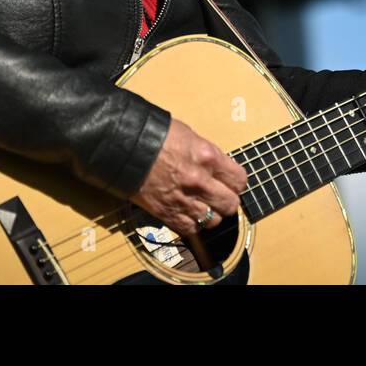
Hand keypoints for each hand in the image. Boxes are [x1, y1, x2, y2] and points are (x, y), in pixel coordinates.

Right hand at [130, 119, 247, 236]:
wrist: (125, 148)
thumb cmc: (156, 136)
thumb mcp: (190, 136)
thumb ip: (208, 154)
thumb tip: (219, 168)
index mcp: (208, 158)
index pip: (239, 180)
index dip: (236, 182)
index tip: (231, 181)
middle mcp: (200, 182)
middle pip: (230, 204)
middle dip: (227, 200)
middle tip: (219, 194)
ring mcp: (184, 200)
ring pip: (214, 221)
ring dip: (210, 213)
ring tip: (203, 204)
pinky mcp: (168, 214)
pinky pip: (192, 229)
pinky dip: (193, 223)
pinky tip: (188, 212)